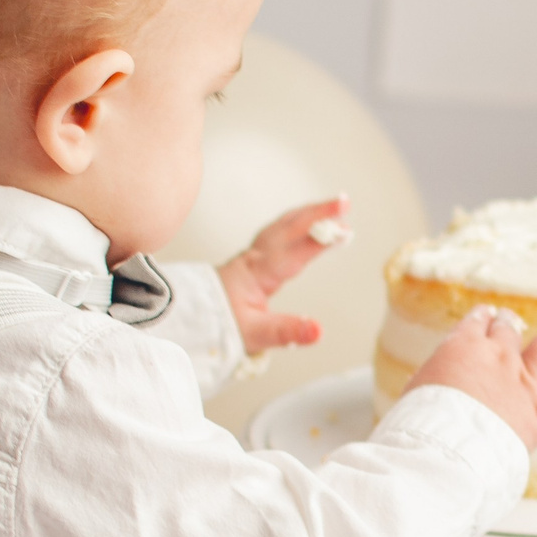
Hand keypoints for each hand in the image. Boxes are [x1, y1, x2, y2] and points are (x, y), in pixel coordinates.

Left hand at [219, 195, 348, 354]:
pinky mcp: (255, 256)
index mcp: (257, 273)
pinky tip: (309, 220)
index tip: (343, 231)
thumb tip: (318, 330)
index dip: (318, 240)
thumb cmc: (220, 324)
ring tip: (337, 207)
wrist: (191, 319)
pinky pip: (279, 230)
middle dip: (318, 212)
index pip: (292, 252)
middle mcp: (256, 257)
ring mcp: (254, 253)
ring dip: (310, 213)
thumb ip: (287, 331)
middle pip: (288, 226)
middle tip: (345, 202)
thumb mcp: (255, 334)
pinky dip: (298, 220)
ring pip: (283, 224)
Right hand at [405, 306, 536, 452]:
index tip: (483, 318)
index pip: (475, 326)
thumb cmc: (418, 423)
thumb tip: (427, 386)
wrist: (443, 448)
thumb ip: (430, 384)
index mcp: (461, 348)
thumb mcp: (415, 393)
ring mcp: (521, 382)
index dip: (480, 322)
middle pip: (507, 331)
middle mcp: (496, 357)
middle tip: (509, 322)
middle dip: (508, 325)